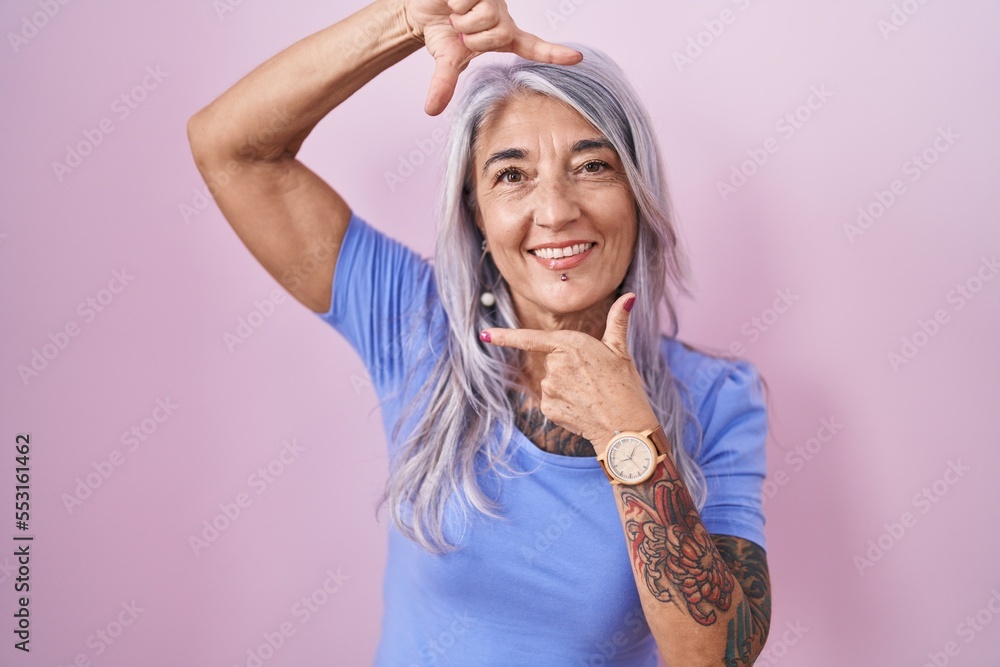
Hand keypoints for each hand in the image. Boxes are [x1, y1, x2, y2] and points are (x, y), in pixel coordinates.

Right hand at [401, 0, 582, 115]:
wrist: (423, 12)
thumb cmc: (443, 34)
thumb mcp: (446, 60)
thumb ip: (444, 83)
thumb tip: (430, 109)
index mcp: (503, 37)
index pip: (533, 47)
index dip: (554, 53)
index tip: (577, 58)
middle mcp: (503, 17)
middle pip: (498, 33)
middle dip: (471, 36)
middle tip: (460, 31)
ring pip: (486, 15)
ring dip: (462, 19)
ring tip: (455, 15)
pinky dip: (456, 3)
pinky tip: (453, 1)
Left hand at [480, 293, 658, 447]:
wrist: (625, 426)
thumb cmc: (624, 385)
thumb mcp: (620, 350)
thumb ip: (618, 321)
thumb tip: (629, 296)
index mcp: (570, 344)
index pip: (530, 338)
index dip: (504, 336)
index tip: (483, 334)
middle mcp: (555, 364)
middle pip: (551, 363)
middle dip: (568, 370)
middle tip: (592, 380)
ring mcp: (550, 387)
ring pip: (551, 383)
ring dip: (566, 388)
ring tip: (590, 395)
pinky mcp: (548, 408)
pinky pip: (551, 402)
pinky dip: (564, 405)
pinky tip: (581, 408)